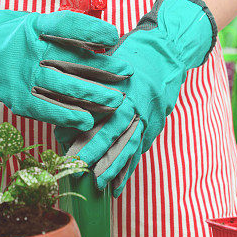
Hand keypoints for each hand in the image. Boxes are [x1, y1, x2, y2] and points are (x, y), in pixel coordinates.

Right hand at [0, 0, 131, 130]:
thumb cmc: (6, 35)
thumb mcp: (30, 21)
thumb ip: (59, 29)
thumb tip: (100, 38)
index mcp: (32, 24)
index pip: (66, 24)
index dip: (92, 30)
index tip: (115, 36)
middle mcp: (26, 48)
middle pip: (71, 57)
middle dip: (103, 67)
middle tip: (127, 73)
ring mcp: (19, 74)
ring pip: (62, 84)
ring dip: (92, 94)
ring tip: (115, 100)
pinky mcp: (13, 96)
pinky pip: (43, 107)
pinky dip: (65, 114)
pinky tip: (87, 119)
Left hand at [56, 0, 216, 195]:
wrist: (170, 49)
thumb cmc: (133, 51)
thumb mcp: (110, 62)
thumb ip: (92, 84)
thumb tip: (66, 107)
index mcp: (127, 93)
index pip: (104, 123)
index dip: (87, 142)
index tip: (70, 156)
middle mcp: (140, 108)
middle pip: (118, 140)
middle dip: (99, 161)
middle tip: (82, 176)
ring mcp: (151, 118)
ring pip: (132, 148)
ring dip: (116, 170)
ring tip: (102, 187)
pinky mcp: (156, 124)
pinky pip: (141, 149)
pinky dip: (130, 166)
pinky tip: (119, 184)